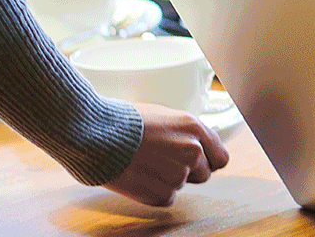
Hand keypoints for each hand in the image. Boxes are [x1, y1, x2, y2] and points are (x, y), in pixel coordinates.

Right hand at [101, 103, 229, 205]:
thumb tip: (193, 145)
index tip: (196, 163)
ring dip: (166, 180)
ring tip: (143, 164)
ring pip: (182, 186)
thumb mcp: (161, 115)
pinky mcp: (162, 193)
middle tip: (160, 162)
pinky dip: (153, 193)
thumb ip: (183, 133)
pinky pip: (166, 199)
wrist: (94, 134)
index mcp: (194, 127)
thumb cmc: (121, 121)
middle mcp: (192, 150)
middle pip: (204, 175)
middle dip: (186, 172)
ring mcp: (178, 173)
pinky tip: (137, 177)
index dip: (208, 162)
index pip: (220, 157)